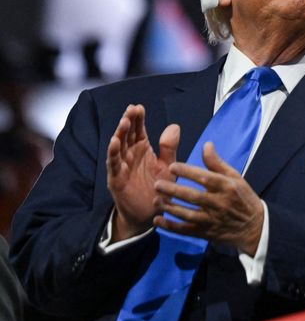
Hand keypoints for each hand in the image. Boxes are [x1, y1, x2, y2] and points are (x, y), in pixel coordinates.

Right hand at [106, 104, 179, 240]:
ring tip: (124, 122)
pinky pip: (114, 165)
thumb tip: (174, 126)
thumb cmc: (159, 188)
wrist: (151, 214)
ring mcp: (122, 166)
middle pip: (127, 135)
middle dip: (128, 121)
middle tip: (131, 109)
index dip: (138, 119)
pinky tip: (114, 142)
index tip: (139, 106)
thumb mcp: (168, 166)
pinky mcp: (116, 179)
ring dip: (119, 134)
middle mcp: (130, 155)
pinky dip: (113, 154)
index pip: (139, 130)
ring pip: (118, 147)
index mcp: (143, 149)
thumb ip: (169, 148)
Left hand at [153, 143, 263, 255]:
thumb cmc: (243, 198)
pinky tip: (158, 220)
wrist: (253, 227)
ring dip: (170, 208)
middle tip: (157, 184)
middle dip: (174, 190)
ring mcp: (211, 220)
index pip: (206, 178)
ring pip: (187, 215)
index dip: (188, 172)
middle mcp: (219, 204)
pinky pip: (186, 231)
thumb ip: (217, 163)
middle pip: (194, 197)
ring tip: (155, 200)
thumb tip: (206, 145)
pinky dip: (171, 227)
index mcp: (227, 187)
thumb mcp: (235, 178)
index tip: (172, 166)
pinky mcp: (206, 233)